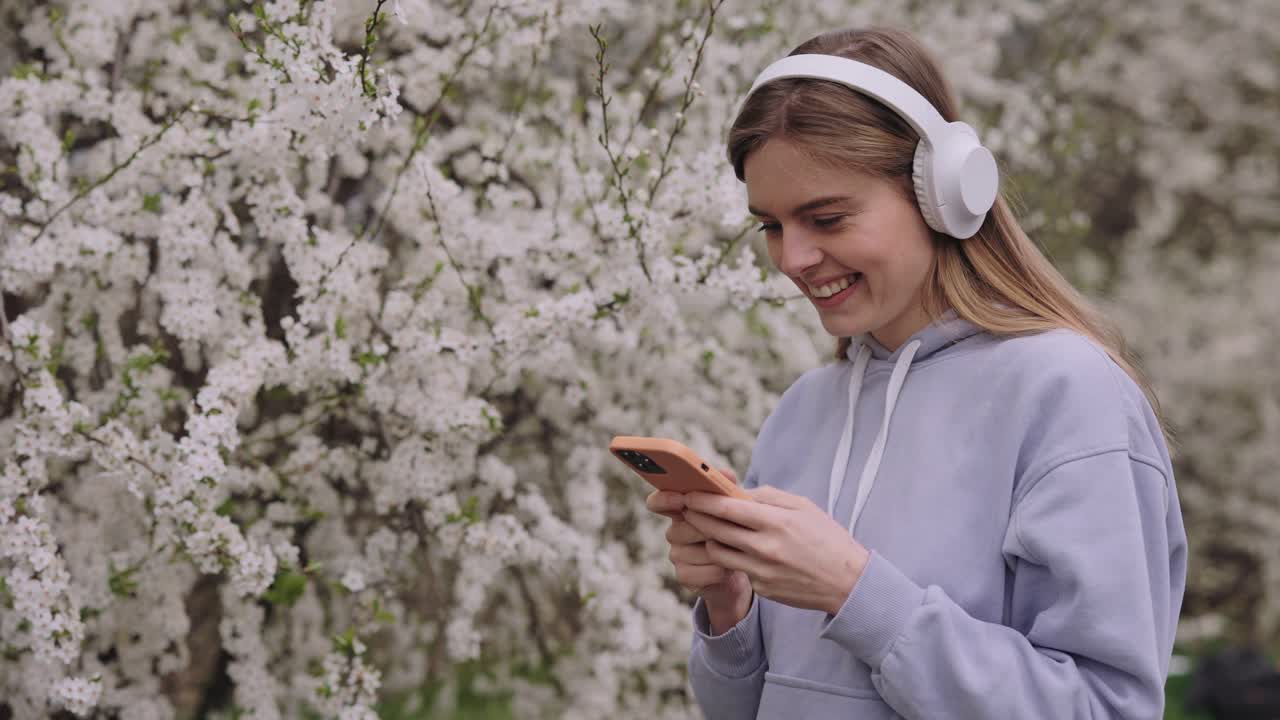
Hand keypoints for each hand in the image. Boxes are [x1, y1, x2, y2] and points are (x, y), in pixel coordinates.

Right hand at [646, 468, 753, 631]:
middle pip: (680, 529)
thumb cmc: (734, 532)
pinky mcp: (683, 576)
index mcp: (681, 511)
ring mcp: (676, 555)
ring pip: (693, 551)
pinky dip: (717, 571)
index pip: (657, 502)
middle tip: (726, 531)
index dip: (664, 499)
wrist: (742, 568)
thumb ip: (727, 489)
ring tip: (732, 551)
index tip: (681, 498)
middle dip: (705, 530)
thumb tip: (725, 473)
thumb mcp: (733, 509)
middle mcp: (674, 532)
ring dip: (716, 552)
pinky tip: (727, 569)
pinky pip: (699, 572)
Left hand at [683, 484, 869, 615]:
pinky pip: (737, 568)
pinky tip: (734, 548)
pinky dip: (731, 557)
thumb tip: (738, 492)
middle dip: (696, 516)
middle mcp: (765, 548)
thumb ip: (768, 497)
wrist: (848, 583)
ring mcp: (761, 571)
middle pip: (715, 530)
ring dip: (710, 538)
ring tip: (709, 528)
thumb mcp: (803, 507)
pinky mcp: (762, 588)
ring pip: (718, 552)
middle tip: (686, 507)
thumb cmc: (827, 538)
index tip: (689, 493)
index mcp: (776, 522)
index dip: (703, 500)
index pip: (727, 508)